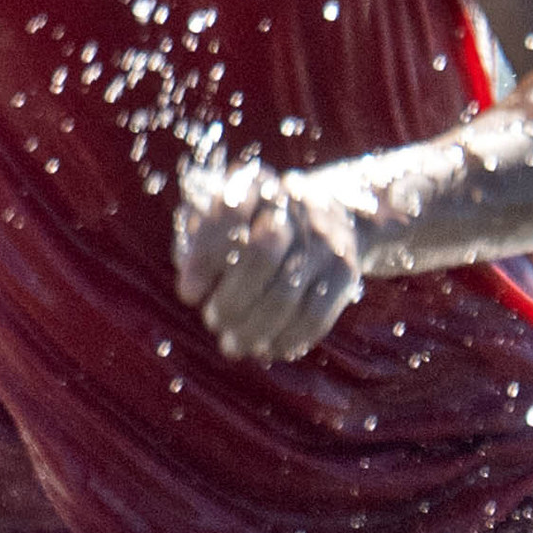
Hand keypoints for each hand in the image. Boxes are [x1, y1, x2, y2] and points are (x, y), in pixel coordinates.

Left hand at [173, 159, 369, 361]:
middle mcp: (294, 205)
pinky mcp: (345, 271)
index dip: (205, 258)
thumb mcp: (223, 217)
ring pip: (288, 293)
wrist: (327, 214)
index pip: (228, 214)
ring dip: (256, 328)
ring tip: (233, 344)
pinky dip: (288, 338)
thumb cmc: (253, 223)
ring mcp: (324, 239)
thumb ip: (200, 243)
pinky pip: (316, 314)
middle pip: (262, 255)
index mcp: (255, 183)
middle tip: (212, 322)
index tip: (187, 294)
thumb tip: (191, 289)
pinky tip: (268, 349)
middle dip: (232, 298)